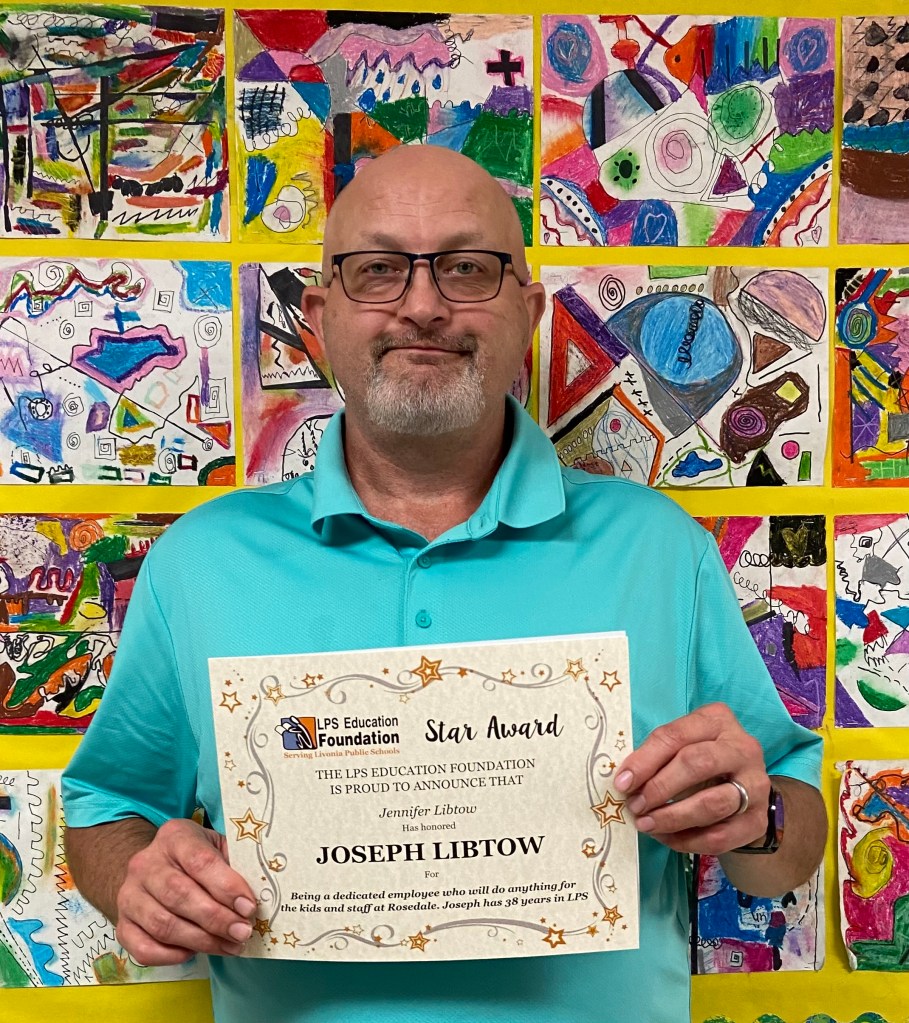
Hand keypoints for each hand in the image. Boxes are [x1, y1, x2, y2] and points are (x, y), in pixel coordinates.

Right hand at [115, 818, 257, 965]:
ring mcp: (129, 895)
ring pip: (164, 925)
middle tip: (243, 932)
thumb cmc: (195, 857)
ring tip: (230, 946)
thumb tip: (260, 891)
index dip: (226, 886)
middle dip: (217, 919)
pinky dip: (172, 956)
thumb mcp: (216, 845)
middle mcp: (145, 864)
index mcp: (174, 836)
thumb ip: (234, 863)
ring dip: (202, 941)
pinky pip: (144, 949)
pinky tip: (196, 952)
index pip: (199, 861)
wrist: (151, 868)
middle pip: (180, 895)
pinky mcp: (122, 925)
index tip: (248, 907)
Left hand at [614, 703, 768, 854]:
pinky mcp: (758, 820)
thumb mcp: (679, 747)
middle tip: (635, 805)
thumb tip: (625, 781)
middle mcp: (743, 748)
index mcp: (717, 720)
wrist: (742, 791)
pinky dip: (688, 841)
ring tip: (646, 824)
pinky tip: (667, 838)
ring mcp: (755, 785)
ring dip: (672, 817)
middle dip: (660, 787)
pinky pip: (720, 836)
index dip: (645, 760)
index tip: (622, 783)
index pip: (676, 736)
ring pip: (712, 804)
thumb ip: (656, 757)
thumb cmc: (699, 761)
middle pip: (698, 764)